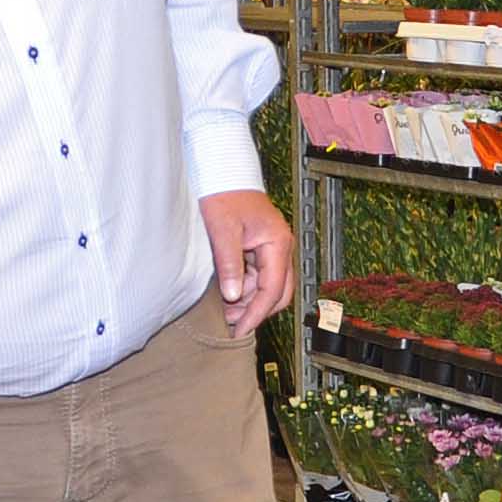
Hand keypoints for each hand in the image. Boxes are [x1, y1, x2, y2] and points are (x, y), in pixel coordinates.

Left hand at [200, 188, 296, 332]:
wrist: (221, 171)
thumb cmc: (223, 193)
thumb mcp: (222, 230)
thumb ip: (229, 264)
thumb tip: (233, 296)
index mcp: (277, 243)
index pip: (272, 289)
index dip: (257, 313)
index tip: (241, 330)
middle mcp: (280, 247)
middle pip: (277, 293)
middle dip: (255, 311)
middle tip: (231, 325)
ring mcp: (271, 248)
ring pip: (266, 287)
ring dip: (247, 301)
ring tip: (222, 310)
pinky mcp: (259, 248)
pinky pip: (257, 276)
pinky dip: (242, 288)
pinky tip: (225, 294)